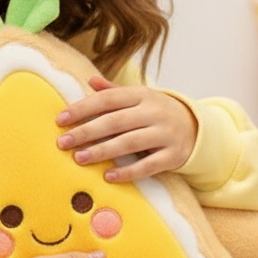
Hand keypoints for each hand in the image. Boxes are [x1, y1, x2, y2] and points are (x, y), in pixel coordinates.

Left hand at [55, 76, 197, 182]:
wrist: (197, 128)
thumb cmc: (157, 112)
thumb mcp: (139, 98)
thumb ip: (114, 92)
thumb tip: (90, 81)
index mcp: (142, 95)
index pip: (108, 99)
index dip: (83, 108)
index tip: (60, 119)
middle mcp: (154, 112)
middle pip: (115, 121)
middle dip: (86, 132)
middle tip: (63, 143)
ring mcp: (165, 134)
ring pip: (129, 143)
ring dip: (102, 151)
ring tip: (79, 158)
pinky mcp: (173, 156)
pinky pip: (148, 165)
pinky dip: (128, 172)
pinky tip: (108, 176)